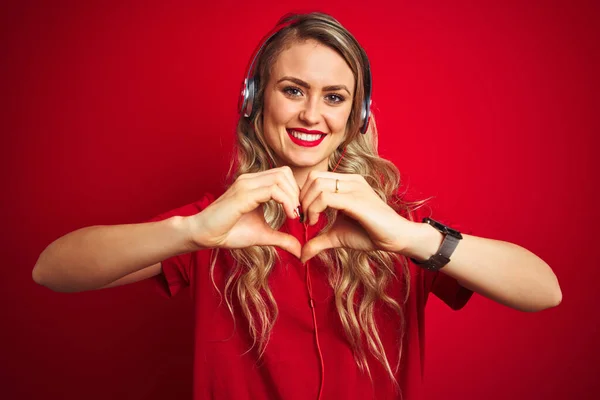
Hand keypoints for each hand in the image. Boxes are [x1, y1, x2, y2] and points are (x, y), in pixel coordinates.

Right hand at [189, 167, 301, 257]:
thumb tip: (300, 251)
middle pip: (285, 172)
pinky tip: (289, 216)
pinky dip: (286, 202)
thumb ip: (282, 239)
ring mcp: (246, 184)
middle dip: (297, 192)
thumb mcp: (263, 235)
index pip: (284, 175)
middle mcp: (251, 179)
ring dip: (293, 197)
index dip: (296, 192)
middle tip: (299, 214)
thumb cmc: (230, 232)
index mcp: (255, 184)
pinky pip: (273, 190)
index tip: (298, 213)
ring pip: (281, 178)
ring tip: (294, 216)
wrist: (205, 235)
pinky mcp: (244, 194)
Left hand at [299, 171, 414, 262]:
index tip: (303, 215)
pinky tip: (316, 223)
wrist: (395, 238)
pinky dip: (314, 209)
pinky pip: (326, 197)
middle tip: (304, 218)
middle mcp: (350, 181)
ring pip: (317, 184)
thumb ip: (318, 241)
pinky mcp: (356, 200)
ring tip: (311, 222)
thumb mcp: (337, 236)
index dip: (303, 194)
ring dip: (307, 204)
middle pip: (313, 177)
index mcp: (346, 183)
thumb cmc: (370, 234)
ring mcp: (354, 188)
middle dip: (302, 198)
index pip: (315, 176)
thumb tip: (301, 256)